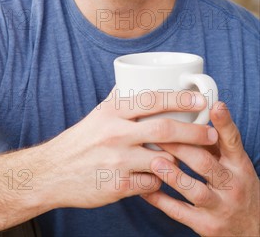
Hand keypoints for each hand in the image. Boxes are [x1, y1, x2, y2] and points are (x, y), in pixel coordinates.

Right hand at [39, 87, 217, 209]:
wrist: (53, 172)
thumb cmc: (81, 140)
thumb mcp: (98, 113)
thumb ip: (119, 97)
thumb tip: (137, 77)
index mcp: (112, 111)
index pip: (152, 99)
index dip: (179, 98)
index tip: (200, 100)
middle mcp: (115, 133)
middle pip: (165, 129)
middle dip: (194, 132)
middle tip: (211, 134)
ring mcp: (117, 160)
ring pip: (164, 159)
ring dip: (179, 159)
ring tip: (187, 158)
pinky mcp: (118, 186)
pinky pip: (153, 184)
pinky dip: (161, 181)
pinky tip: (160, 178)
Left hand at [141, 101, 259, 235]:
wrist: (253, 229)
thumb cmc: (236, 185)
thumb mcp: (234, 162)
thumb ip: (215, 141)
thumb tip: (194, 110)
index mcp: (239, 165)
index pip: (232, 140)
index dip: (224, 123)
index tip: (215, 105)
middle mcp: (232, 185)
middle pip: (206, 163)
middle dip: (181, 147)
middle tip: (159, 132)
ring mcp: (220, 207)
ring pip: (195, 191)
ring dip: (173, 175)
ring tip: (154, 161)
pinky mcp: (207, 226)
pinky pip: (180, 213)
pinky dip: (161, 201)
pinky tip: (145, 189)